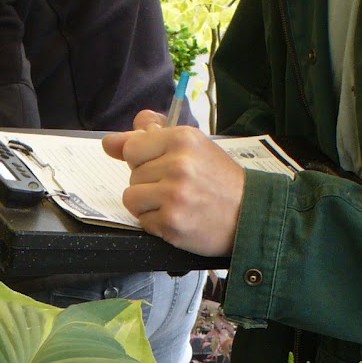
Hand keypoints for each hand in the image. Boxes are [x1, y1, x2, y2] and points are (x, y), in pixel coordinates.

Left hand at [102, 112, 243, 256]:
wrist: (251, 215)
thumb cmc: (221, 181)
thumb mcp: (193, 147)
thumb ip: (149, 139)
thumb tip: (109, 142)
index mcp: (182, 139)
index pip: (131, 147)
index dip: (143, 159)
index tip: (162, 166)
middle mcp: (178, 164)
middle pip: (132, 174)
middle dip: (149, 183)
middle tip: (180, 187)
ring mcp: (174, 195)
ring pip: (131, 198)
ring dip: (149, 205)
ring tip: (176, 203)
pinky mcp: (171, 223)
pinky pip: (142, 221)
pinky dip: (157, 223)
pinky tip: (180, 218)